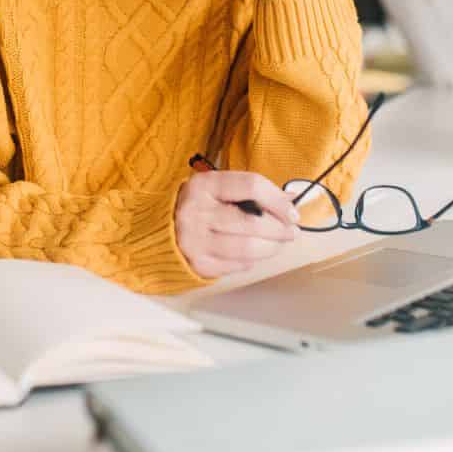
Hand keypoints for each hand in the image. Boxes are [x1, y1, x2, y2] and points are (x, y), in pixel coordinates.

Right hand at [174, 171, 299, 277]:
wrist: (161, 228)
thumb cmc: (199, 205)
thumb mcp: (220, 188)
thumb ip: (253, 192)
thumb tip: (291, 199)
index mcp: (204, 185)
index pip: (251, 186)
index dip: (277, 200)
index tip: (292, 212)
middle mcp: (196, 211)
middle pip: (252, 222)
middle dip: (279, 229)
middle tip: (291, 232)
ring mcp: (195, 239)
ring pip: (247, 249)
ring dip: (270, 248)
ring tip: (276, 245)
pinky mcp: (197, 263)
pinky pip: (236, 266)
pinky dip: (249, 262)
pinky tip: (249, 254)